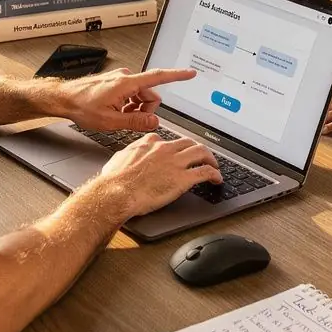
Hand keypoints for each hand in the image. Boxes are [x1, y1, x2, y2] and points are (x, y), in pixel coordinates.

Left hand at [55, 67, 196, 133]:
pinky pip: (130, 93)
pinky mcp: (114, 82)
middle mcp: (124, 77)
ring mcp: (119, 78)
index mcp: (126, 83)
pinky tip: (115, 111)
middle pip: (149, 93)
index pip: (158, 77)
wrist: (63, 98)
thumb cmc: (81, 106)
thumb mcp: (111, 121)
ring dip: (134, 107)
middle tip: (129, 119)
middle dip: (145, 108)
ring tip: (118, 116)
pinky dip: (127, 104)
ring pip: (140, 95)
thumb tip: (154, 122)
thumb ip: (136, 122)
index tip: (190, 73)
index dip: (176, 75)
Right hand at [100, 132, 221, 216]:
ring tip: (214, 165)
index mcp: (149, 144)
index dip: (177, 146)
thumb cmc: (114, 180)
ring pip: (201, 152)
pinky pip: (205, 172)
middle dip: (198, 149)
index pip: (168, 140)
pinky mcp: (183, 178)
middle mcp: (165, 149)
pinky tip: (217, 179)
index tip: (179, 152)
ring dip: (210, 158)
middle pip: (189, 142)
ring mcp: (175, 162)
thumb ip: (128, 154)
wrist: (117, 192)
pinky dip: (215, 174)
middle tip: (202, 157)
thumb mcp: (118, 159)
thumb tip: (127, 155)